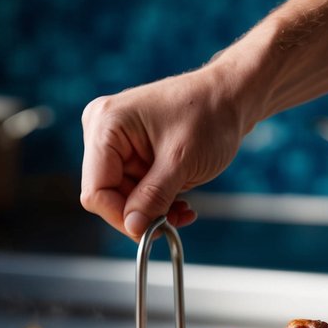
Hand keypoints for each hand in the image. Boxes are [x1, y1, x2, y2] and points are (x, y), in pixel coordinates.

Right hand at [80, 65, 245, 239]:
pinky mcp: (130, 153)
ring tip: (181, 212)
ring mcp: (116, 143)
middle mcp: (102, 131)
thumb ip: (153, 197)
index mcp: (106, 124)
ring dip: (152, 212)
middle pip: (108, 196)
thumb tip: (133, 227)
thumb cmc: (210, 114)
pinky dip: (156, 204)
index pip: (96, 190)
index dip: (121, 217)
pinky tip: (179, 204)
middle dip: (140, 215)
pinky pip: (135, 191)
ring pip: (123, 198)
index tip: (151, 230)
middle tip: (172, 223)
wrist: (230, 97)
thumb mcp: (181, 161)